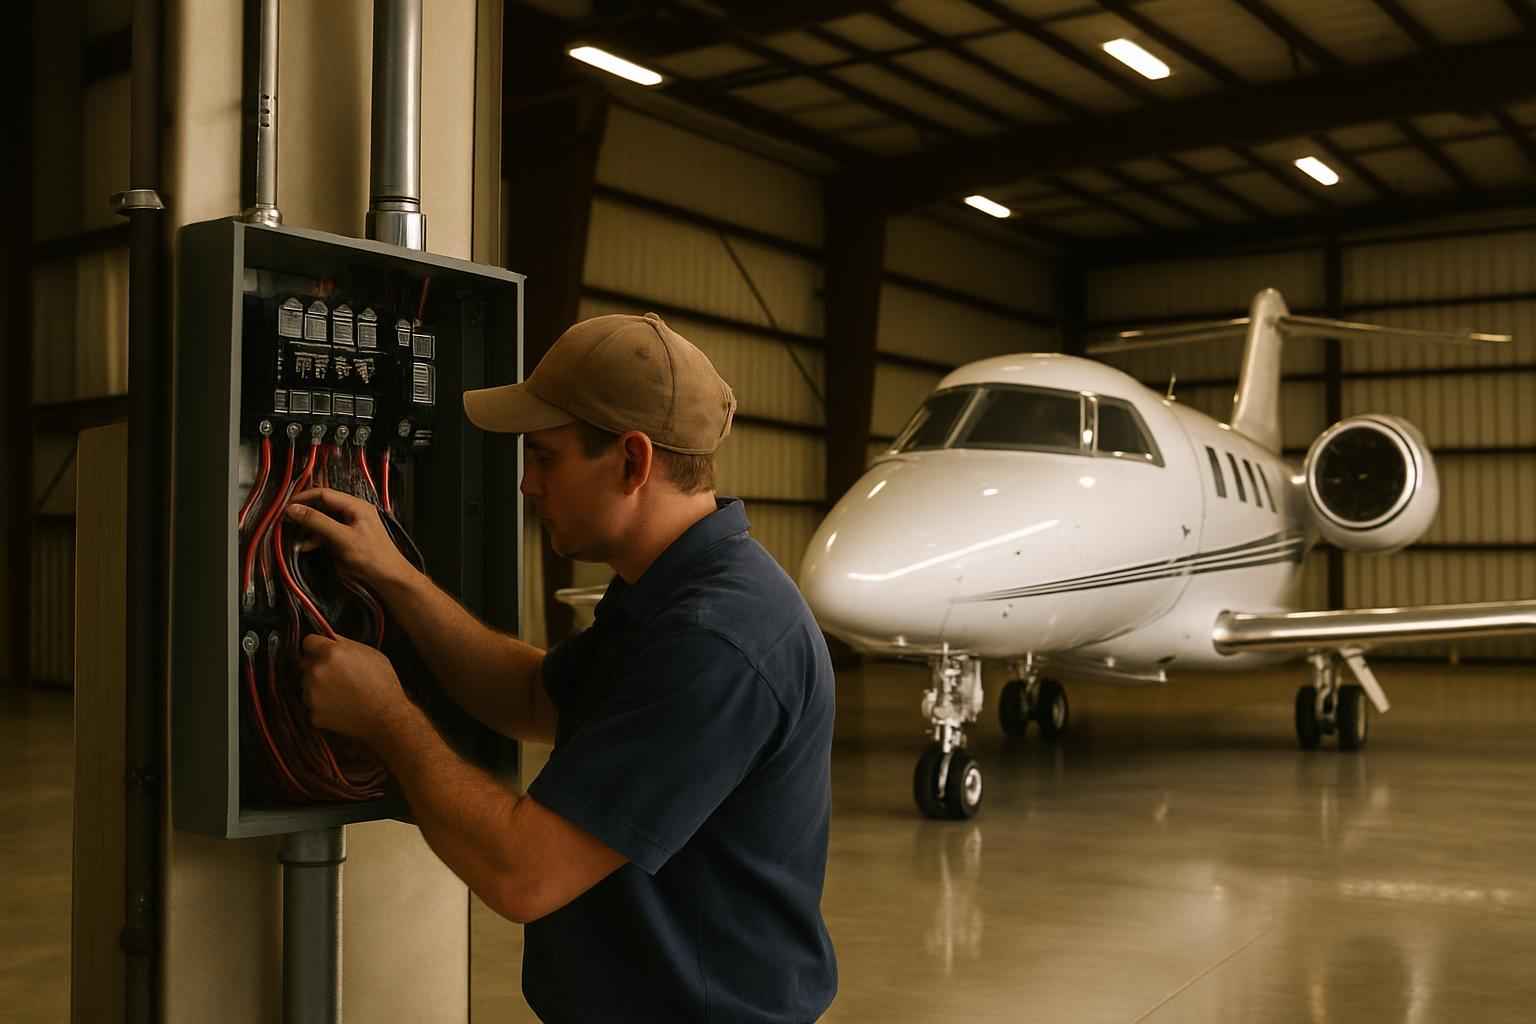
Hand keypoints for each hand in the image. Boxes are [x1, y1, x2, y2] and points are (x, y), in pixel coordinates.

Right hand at [285, 488, 415, 590]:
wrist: (388, 579)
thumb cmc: (369, 556)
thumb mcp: (341, 537)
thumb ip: (317, 522)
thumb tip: (291, 509)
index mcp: (355, 505)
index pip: (324, 494)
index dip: (303, 498)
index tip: (284, 507)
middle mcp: (352, 512)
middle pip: (322, 506)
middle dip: (304, 513)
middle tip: (284, 520)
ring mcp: (349, 526)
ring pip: (323, 521)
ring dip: (308, 528)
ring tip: (291, 534)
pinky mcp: (346, 540)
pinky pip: (327, 534)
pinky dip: (315, 539)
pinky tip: (303, 547)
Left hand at [298, 633, 408, 742]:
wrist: (387, 716)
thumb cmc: (383, 682)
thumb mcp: (369, 653)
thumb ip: (344, 644)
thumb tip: (329, 638)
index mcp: (330, 653)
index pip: (308, 642)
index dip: (317, 646)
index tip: (323, 652)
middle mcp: (316, 671)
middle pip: (305, 664)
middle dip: (318, 667)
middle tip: (338, 676)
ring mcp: (312, 694)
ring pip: (307, 686)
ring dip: (318, 687)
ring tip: (341, 694)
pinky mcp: (313, 714)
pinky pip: (313, 705)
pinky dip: (323, 707)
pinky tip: (340, 707)